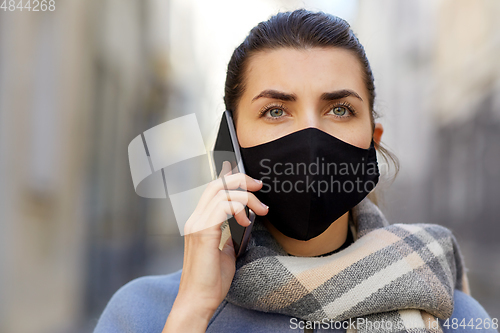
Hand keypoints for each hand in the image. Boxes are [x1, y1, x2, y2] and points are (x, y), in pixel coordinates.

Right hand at [163, 161, 267, 331]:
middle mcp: (195, 219)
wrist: (198, 300)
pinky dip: (238, 208)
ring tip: (260, 209)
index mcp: (199, 222)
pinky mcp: (203, 232)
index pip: (213, 190)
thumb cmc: (211, 281)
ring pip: (221, 192)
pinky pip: (221, 207)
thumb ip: (230, 235)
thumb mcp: (225, 252)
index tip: (251, 182)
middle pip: (216, 184)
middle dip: (241, 180)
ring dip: (245, 197)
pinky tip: (247, 221)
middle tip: (259, 187)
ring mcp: (197, 224)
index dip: (231, 179)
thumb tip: (244, 222)